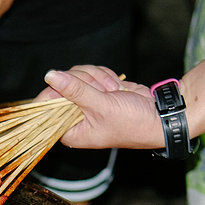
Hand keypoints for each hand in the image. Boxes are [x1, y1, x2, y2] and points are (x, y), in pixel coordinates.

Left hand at [41, 66, 162, 149]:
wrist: (158, 117)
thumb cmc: (132, 123)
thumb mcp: (101, 106)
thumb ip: (75, 90)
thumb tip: (51, 75)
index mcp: (70, 131)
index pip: (45, 107)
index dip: (54, 91)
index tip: (65, 83)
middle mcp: (75, 117)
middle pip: (61, 85)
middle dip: (85, 82)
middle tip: (103, 92)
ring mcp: (86, 102)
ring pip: (77, 75)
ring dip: (98, 78)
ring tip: (113, 91)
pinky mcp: (97, 90)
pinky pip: (91, 73)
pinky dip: (105, 75)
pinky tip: (117, 87)